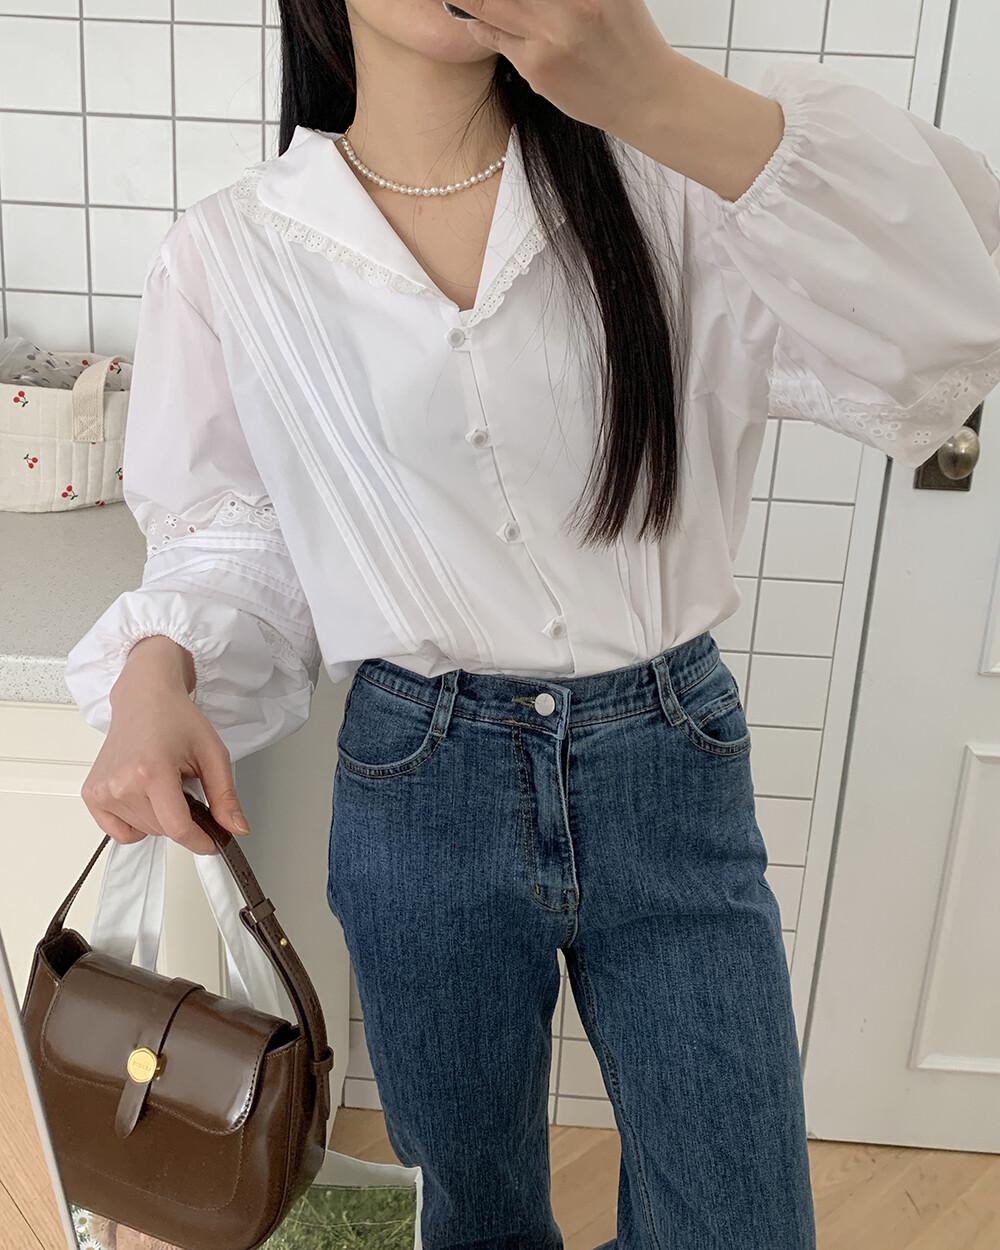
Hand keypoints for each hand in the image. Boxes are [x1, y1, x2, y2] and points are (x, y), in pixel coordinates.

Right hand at [82, 683, 250, 856]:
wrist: (145, 699)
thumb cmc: (175, 719)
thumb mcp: (212, 754)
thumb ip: (225, 796)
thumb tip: (235, 828)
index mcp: (151, 771)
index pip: (176, 828)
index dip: (200, 841)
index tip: (212, 843)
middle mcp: (121, 783)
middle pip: (162, 831)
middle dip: (182, 819)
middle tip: (183, 786)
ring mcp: (103, 791)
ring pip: (144, 832)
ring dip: (160, 818)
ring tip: (162, 783)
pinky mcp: (92, 795)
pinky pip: (119, 832)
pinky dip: (136, 823)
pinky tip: (144, 797)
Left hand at [446, 0, 676, 137]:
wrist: (644, 96)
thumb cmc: (628, 40)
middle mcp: (569, 8)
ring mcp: (549, 40)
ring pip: (490, 9)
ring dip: (473, 3)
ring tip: (464, 0)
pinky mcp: (537, 69)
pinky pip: (498, 40)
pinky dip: (487, 27)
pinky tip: (485, 22)